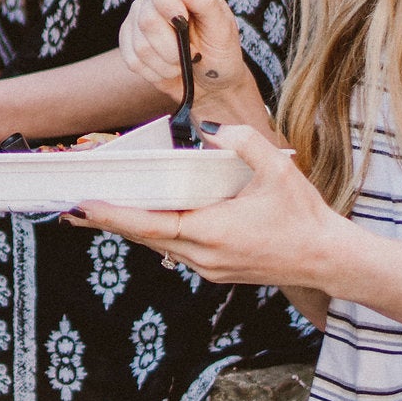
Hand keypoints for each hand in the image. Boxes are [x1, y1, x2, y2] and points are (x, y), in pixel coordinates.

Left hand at [70, 124, 349, 291]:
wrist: (328, 259)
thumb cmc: (304, 217)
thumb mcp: (276, 171)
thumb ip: (242, 142)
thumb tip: (211, 129)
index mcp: (212, 233)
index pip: (149, 224)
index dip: (113, 214)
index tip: (81, 205)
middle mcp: (203, 256)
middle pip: (145, 237)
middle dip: (109, 220)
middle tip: (73, 207)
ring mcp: (208, 268)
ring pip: (159, 245)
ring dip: (131, 227)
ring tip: (99, 212)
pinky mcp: (216, 271)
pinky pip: (176, 249)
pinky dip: (157, 232)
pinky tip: (147, 219)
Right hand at [117, 0, 268, 140]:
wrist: (211, 81)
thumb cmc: (220, 49)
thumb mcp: (223, 26)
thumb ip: (204, 0)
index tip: (181, 18)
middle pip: (147, 18)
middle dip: (173, 45)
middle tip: (193, 53)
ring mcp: (136, 21)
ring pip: (141, 46)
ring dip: (168, 63)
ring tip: (183, 63)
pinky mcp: (128, 46)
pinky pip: (133, 61)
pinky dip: (157, 72)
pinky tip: (170, 70)